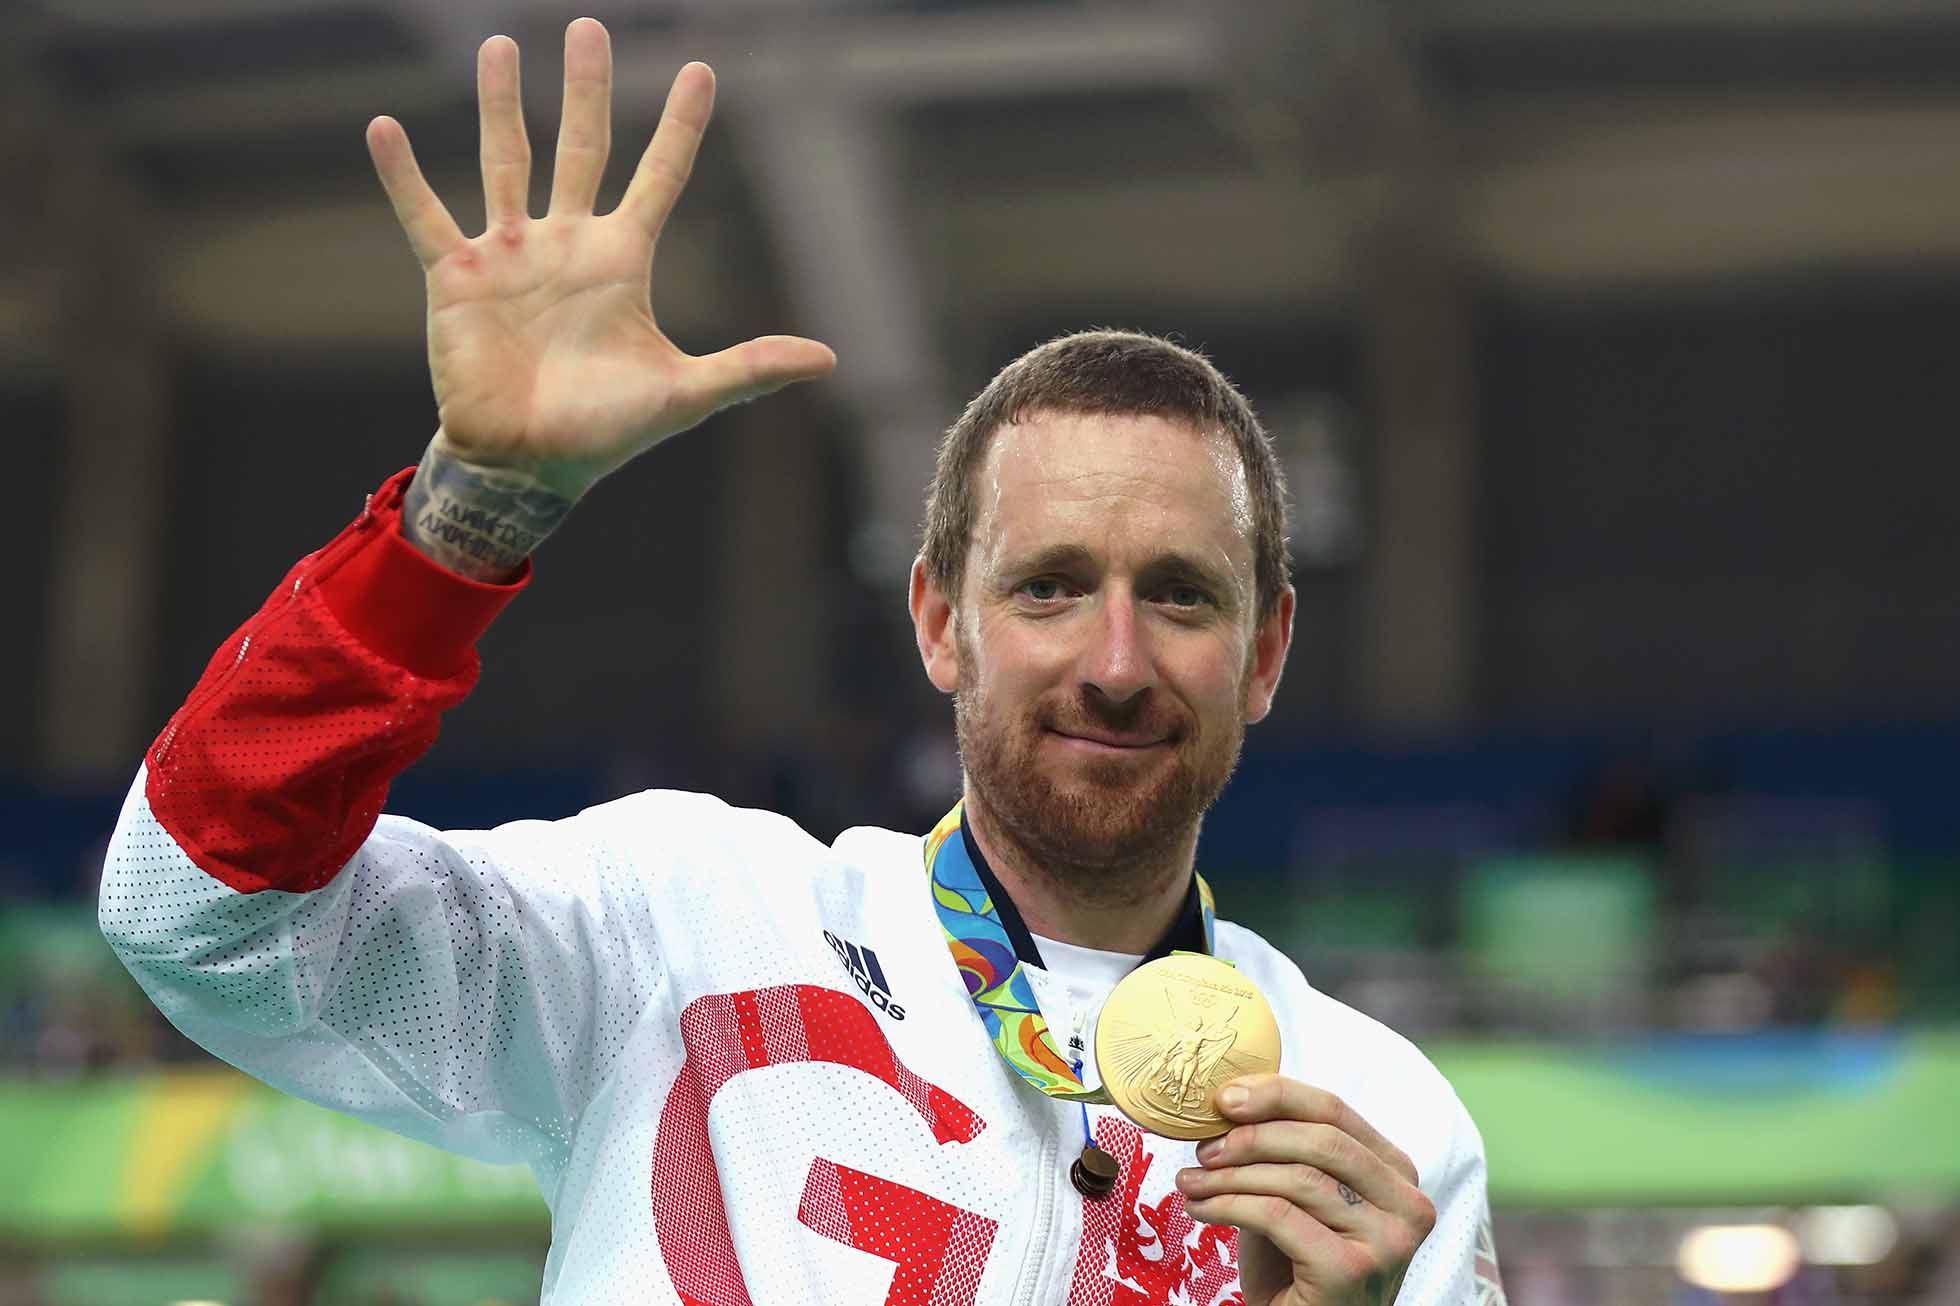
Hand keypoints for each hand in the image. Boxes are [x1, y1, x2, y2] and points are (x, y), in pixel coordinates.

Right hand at [364, 19, 835, 499]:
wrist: (528, 463)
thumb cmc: (605, 432)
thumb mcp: (685, 395)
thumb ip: (749, 368)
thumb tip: (827, 359)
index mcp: (622, 260)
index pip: (659, 177)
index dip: (681, 128)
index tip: (703, 71)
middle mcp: (566, 243)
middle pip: (581, 148)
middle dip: (587, 90)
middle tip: (589, 28)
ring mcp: (509, 254)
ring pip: (504, 160)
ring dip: (502, 106)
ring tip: (501, 47)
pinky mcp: (457, 278)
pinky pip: (426, 216)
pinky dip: (403, 176)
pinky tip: (384, 128)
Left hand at [1175, 1076, 1435, 1305]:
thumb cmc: (1298, 1265)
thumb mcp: (1297, 1196)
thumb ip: (1284, 1149)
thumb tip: (1232, 1096)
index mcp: (1397, 1173)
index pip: (1335, 1110)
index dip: (1275, 1094)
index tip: (1224, 1097)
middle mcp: (1407, 1204)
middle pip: (1322, 1139)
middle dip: (1252, 1136)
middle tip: (1204, 1147)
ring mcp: (1386, 1241)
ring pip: (1298, 1178)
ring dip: (1231, 1175)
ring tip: (1192, 1181)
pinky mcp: (1351, 1271)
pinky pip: (1278, 1216)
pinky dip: (1229, 1205)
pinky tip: (1201, 1209)